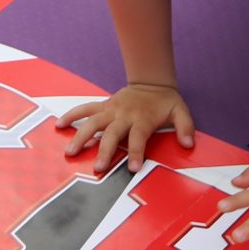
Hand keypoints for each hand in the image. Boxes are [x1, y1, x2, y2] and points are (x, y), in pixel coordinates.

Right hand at [57, 82, 195, 172]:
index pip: (138, 137)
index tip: (132, 167)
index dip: (136, 152)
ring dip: (81, 136)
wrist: (151, 81)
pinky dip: (72, 116)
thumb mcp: (181, 112)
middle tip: (98, 168)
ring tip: (70, 151)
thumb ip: (185, 127)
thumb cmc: (165, 102)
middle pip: (112, 134)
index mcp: (142, 119)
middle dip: (105, 151)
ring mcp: (111, 110)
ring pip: (93, 123)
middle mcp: (124, 115)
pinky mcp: (103, 107)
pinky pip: (84, 110)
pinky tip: (59, 126)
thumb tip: (189, 144)